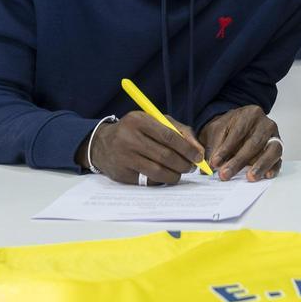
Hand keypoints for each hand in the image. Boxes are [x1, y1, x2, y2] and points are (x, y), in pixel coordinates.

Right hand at [84, 111, 204, 184]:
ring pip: (157, 171)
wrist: (102, 144)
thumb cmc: (135, 131)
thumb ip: (179, 131)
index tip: (198, 156)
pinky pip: (148, 181)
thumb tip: (197, 149)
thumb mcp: (154, 122)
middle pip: (165, 156)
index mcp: (139, 121)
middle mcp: (129, 138)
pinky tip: (165, 176)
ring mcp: (124, 157)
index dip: (187, 148)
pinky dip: (161, 180)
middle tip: (190, 167)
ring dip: (175, 175)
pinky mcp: (122, 174)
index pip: (169, 136)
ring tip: (180, 173)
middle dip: (183, 164)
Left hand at [198, 105, 281, 180]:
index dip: (226, 148)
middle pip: (254, 143)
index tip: (215, 162)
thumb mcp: (216, 130)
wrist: (237, 125)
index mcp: (249, 114)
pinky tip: (267, 175)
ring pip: (272, 150)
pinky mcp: (277, 149)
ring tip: (250, 177)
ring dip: (260, 165)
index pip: (238, 132)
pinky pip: (278, 159)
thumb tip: (208, 167)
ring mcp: (274, 136)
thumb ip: (213, 147)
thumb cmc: (228, 128)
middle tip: (225, 174)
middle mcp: (265, 123)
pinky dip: (273, 167)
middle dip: (239, 161)